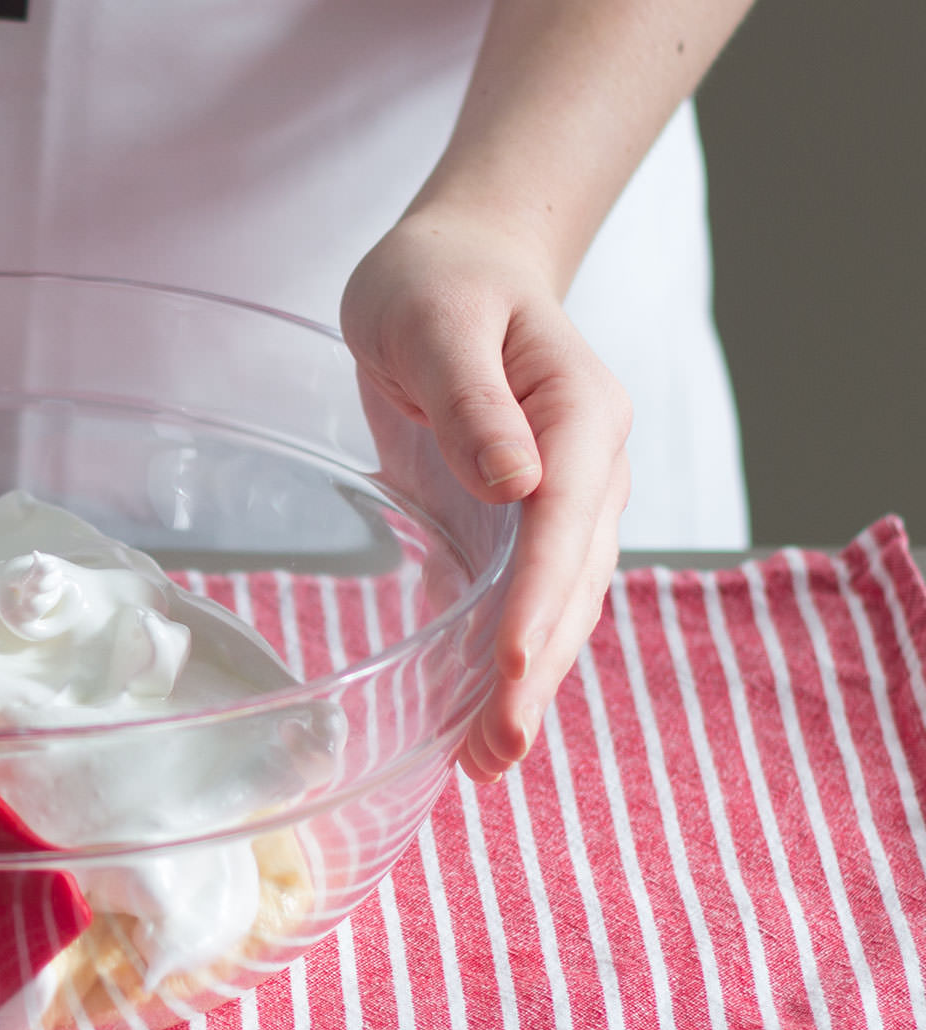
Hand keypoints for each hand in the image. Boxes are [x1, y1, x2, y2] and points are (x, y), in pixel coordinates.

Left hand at [341, 206, 630, 782]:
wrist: (457, 268)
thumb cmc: (441, 285)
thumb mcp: (440, 323)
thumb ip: (474, 401)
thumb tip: (516, 482)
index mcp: (581, 416)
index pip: (566, 520)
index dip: (538, 597)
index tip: (509, 663)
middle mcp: (589, 469)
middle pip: (570, 584)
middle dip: (534, 670)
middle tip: (495, 750)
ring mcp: (562, 504)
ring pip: (555, 607)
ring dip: (524, 684)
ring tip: (485, 761)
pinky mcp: (519, 525)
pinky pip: (520, 602)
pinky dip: (503, 663)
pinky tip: (473, 722)